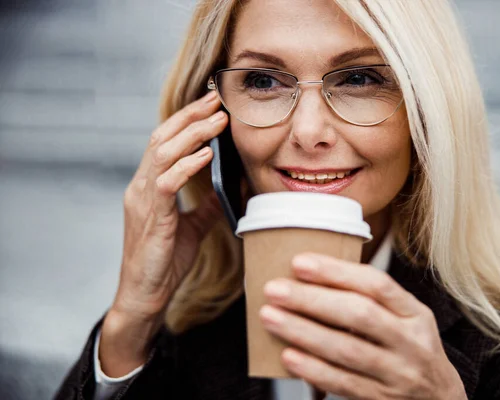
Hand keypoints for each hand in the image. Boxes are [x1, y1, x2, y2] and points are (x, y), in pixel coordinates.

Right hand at [112, 91, 228, 322]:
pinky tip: (207, 155)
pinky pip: (167, 183)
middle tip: (217, 98)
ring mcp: (142, 200)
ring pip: (163, 153)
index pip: (166, 141)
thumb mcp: (192, 227)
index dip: (187, 119)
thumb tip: (228, 187)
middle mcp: (141, 186)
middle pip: (163, 137)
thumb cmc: (165, 261)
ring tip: (218, 119)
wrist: (145, 295)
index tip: (213, 103)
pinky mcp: (151, 218)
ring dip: (193, 133)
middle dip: (191, 115)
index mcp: (149, 186)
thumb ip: (205, 205)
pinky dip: (187, 165)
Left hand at [259, 253, 466, 399]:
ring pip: (347, 350)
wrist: (439, 399)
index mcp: (415, 313)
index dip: (336, 272)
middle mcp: (411, 342)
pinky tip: (288, 355)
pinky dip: (313, 369)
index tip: (300, 263)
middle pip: (359, 314)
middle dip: (312, 300)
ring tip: (271, 317)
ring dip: (303, 332)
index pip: (376, 285)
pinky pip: (343, 383)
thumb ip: (372, 301)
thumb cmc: (409, 347)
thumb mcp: (405, 319)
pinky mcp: (382, 399)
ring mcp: (398, 374)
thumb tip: (314, 279)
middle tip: (275, 289)